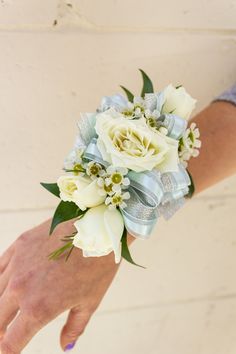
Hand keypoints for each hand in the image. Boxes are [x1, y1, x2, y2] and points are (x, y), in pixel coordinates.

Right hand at [0, 219, 119, 352]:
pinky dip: (0, 280)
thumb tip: (65, 346)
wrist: (98, 228)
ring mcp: (18, 264)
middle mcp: (21, 288)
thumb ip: (74, 328)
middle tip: (7, 334)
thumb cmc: (97, 267)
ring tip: (8, 311)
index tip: (11, 351)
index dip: (9, 351)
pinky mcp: (20, 245)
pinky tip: (7, 284)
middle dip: (0, 332)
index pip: (11, 342)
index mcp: (39, 308)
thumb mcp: (89, 302)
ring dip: (0, 307)